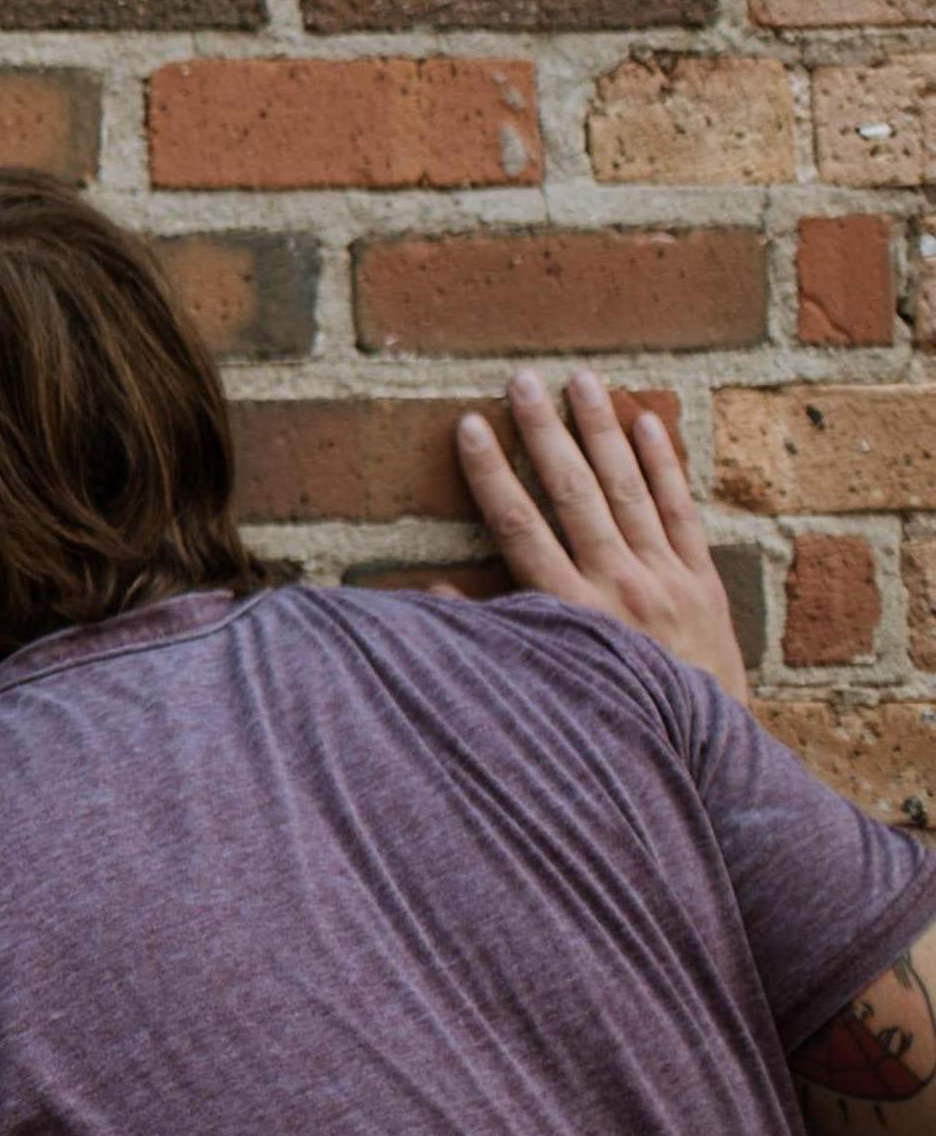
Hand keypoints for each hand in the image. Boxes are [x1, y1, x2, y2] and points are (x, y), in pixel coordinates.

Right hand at [454, 368, 749, 702]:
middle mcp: (616, 586)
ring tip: (580, 382)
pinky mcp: (704, 581)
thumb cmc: (611, 715)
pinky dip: (665, 465)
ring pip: (628, 491)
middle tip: (522, 381)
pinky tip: (648, 422)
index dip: (491, 473)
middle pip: (573, 494)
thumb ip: (492, 632)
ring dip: (601, 432)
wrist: (704, 753)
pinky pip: (682, 512)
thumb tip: (430, 594)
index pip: (518, 525)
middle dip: (545, 433)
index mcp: (568, 610)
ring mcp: (665, 579)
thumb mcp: (545, 681)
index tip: (471, 426)